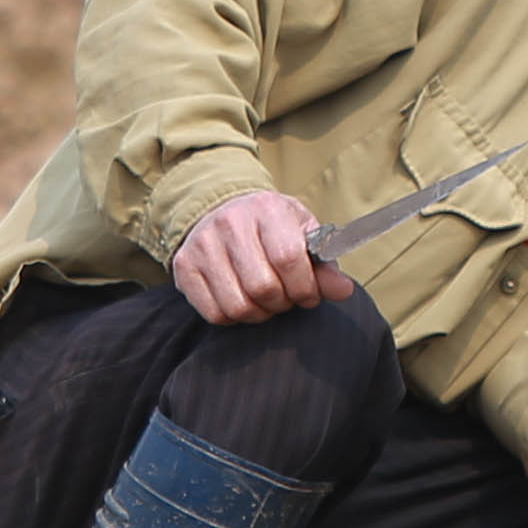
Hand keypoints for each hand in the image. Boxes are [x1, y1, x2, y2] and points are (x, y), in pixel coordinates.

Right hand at [174, 190, 355, 325]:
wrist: (223, 210)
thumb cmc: (271, 227)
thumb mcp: (303, 234)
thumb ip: (324, 263)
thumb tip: (343, 291)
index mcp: (266, 209)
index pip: (288, 259)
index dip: (304, 287)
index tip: (309, 294)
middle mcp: (230, 223)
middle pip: (262, 287)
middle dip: (283, 303)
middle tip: (287, 298)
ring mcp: (202, 245)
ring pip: (237, 305)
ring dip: (260, 314)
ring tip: (267, 301)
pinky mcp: (184, 266)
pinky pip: (214, 313)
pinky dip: (234, 318)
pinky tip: (244, 301)